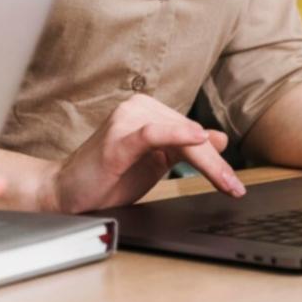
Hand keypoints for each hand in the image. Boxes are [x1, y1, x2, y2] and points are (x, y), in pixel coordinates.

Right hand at [53, 93, 245, 213]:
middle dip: (216, 165)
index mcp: (148, 112)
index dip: (216, 159)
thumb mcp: (155, 163)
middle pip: (189, 135)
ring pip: (178, 135)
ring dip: (205, 159)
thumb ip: (184, 150)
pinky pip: (151, 133)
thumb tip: (218, 138)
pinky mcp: (116, 139)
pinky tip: (197, 138)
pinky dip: (176, 134)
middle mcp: (138, 109)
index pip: (192, 134)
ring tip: (225, 180)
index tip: (236, 183)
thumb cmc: (107, 177)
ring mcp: (126, 121)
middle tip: (236, 187)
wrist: (65, 193)